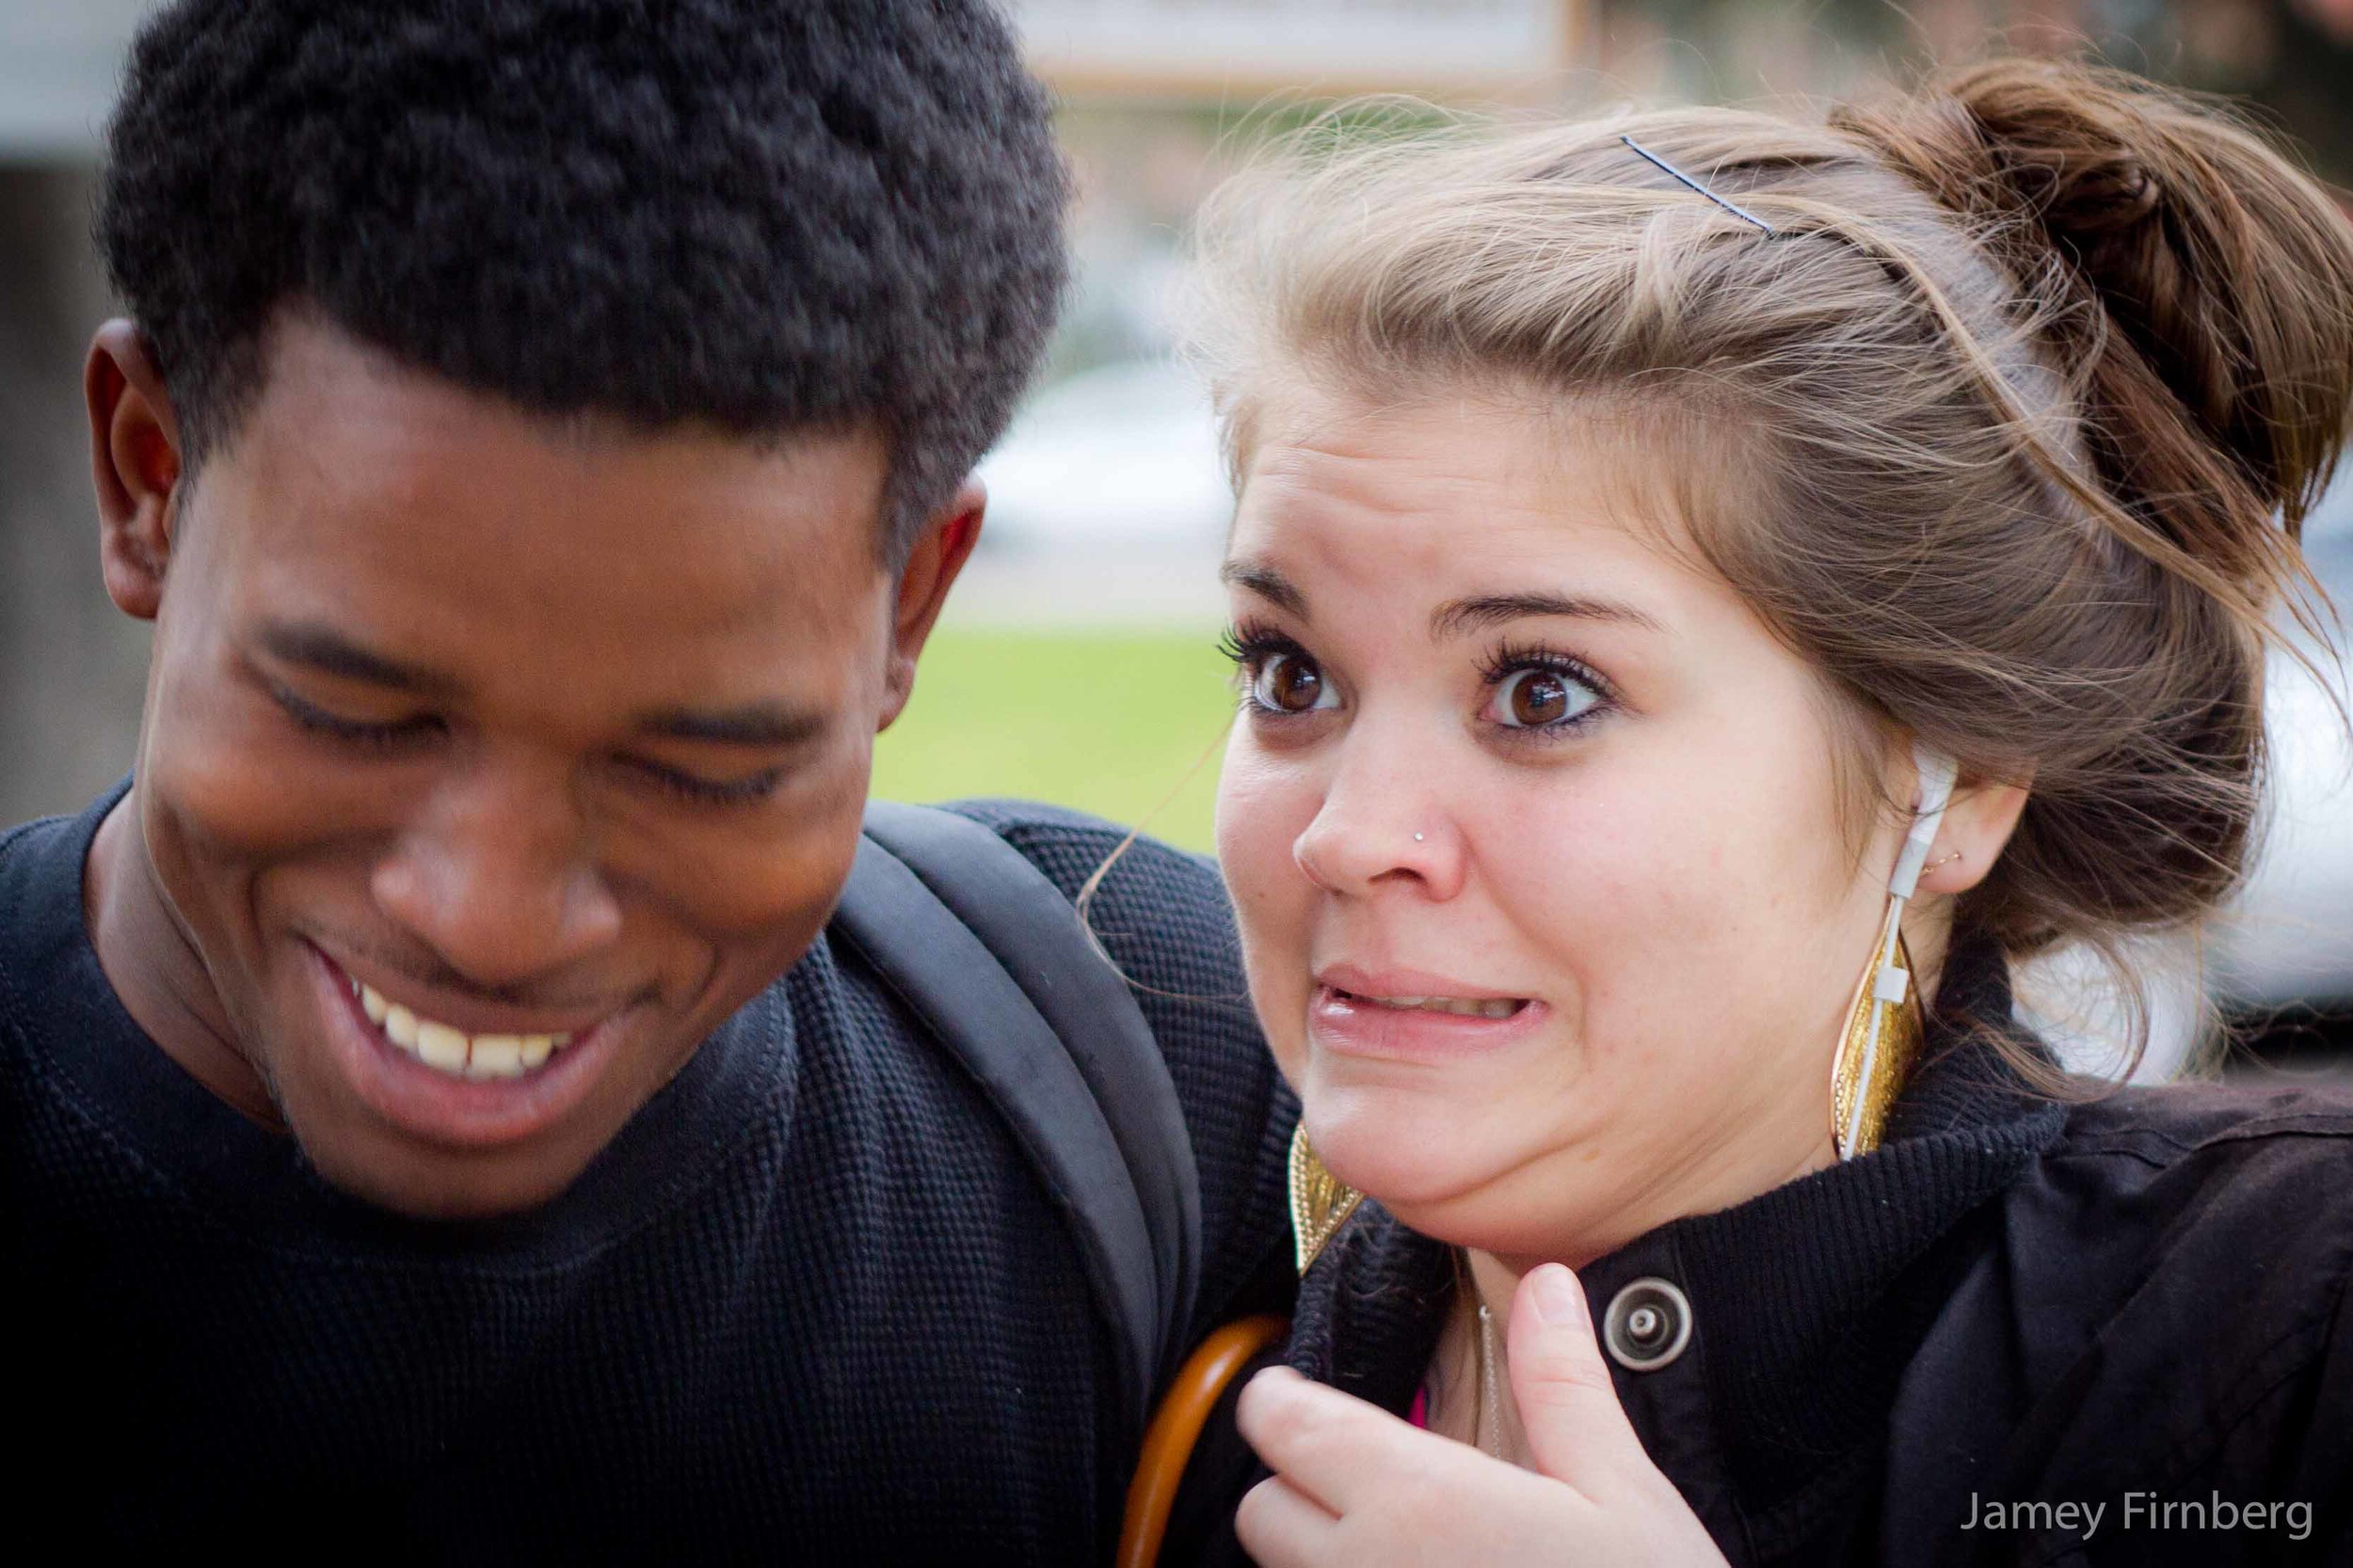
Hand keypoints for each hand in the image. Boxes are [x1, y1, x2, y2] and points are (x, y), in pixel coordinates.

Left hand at [1233, 1263, 1730, 1566]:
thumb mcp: (1622, 1494)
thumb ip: (1563, 1386)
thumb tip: (1546, 1286)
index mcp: (1416, 1501)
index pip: (1281, 1425)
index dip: (1281, 1400)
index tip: (1302, 1393)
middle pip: (1262, 1511)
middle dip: (1297, 1486)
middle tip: (1366, 1481)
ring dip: (1320, 1558)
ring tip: (1405, 1548)